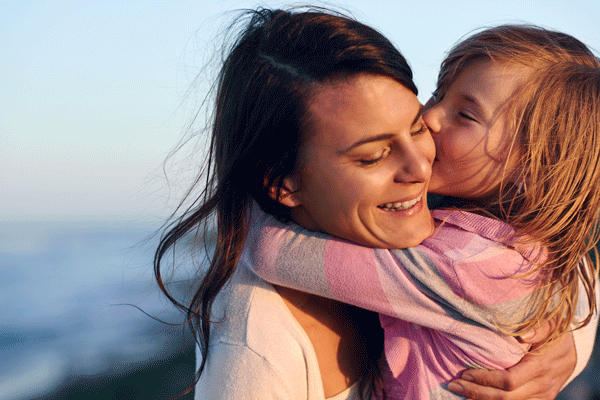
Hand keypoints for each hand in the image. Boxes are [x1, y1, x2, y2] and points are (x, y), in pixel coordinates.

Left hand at [447, 326, 575, 399]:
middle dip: (477, 393)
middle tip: (454, 385)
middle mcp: (543, 386)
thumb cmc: (555, 332)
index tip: (465, 373)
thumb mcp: (551, 323)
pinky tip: (478, 397)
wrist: (573, 349)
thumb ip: (539, 327)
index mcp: (542, 367)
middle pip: (505, 398)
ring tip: (461, 393)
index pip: (509, 381)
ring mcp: (543, 396)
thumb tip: (524, 334)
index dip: (485, 379)